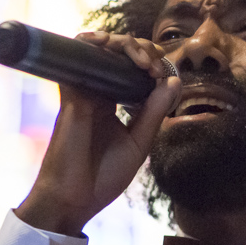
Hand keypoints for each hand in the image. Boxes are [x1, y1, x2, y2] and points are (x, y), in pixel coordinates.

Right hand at [15, 31, 179, 235]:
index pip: (133, 71)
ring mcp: (84, 92)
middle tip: (155, 67)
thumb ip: (155, 112)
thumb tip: (174, 81)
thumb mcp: (139, 143)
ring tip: (144, 61)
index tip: (165, 76)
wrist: (75, 199)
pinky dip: (96, 45)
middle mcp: (98, 93)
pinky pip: (78, 57)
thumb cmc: (104, 177)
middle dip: (142, 49)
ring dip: (125, 44)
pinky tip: (119, 52)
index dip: (152, 63)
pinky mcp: (71, 95)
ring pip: (101, 49)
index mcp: (114, 104)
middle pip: (119, 54)